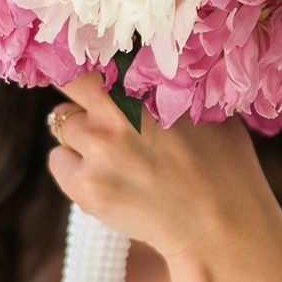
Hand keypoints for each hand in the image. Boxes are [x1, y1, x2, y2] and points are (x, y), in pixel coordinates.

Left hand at [44, 73, 281, 261]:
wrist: (220, 226)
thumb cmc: (222, 163)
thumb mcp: (203, 107)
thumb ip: (163, 83)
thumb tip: (138, 56)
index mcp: (143, 89)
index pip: (88, 56)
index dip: (79, 57)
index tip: (80, 63)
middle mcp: (115, 116)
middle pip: (65, 86)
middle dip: (76, 92)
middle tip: (94, 105)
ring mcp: (96, 154)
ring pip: (60, 125)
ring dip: (78, 133)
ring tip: (115, 152)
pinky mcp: (85, 189)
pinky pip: (59, 162)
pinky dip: (74, 167)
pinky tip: (108, 177)